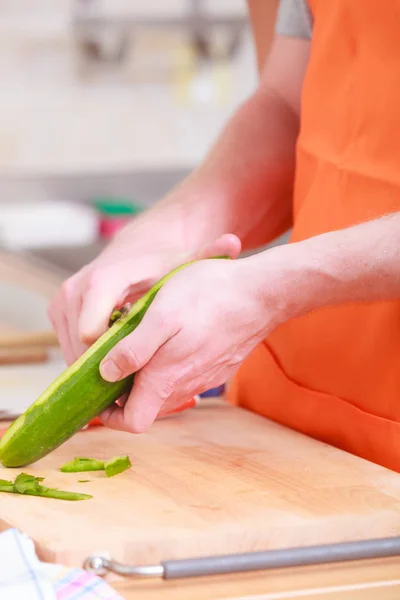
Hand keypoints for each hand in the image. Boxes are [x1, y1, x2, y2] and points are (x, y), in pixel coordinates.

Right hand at [48, 210, 240, 366]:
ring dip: (98, 368)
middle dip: (106, 370)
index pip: (93, 337)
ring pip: (71, 353)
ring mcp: (61, 302)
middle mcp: (74, 290)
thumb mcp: (184, 264)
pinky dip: (91, 358)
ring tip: (129, 374)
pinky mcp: (57, 311)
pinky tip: (118, 359)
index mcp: (101, 282)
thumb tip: (234, 242)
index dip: (115, 361)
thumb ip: (208, 254)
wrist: (137, 250)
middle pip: (80, 350)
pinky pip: (68, 347)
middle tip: (136, 385)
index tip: (140, 374)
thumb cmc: (162, 264)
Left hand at [98, 253, 285, 432]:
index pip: (132, 422)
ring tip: (140, 340)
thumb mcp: (161, 316)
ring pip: (165, 390)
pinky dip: (170, 364)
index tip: (99, 392)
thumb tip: (107, 375)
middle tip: (115, 356)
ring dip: (147, 374)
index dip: (110, 415)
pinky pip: (185, 375)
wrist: (261, 293)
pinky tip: (171, 335)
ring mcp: (204, 377)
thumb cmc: (210, 296)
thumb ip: (133, 350)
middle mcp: (185, 385)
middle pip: (147, 406)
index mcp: (166, 378)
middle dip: (125, 389)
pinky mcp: (216, 366)